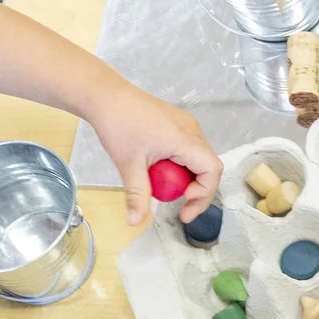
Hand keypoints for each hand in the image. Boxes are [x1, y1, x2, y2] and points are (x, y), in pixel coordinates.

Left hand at [86, 81, 223, 225]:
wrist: (105, 95)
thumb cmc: (118, 124)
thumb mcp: (128, 165)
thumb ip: (137, 196)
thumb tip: (135, 222)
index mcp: (185, 139)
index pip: (212, 170)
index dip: (204, 194)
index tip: (183, 206)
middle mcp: (192, 130)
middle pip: (209, 166)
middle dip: (197, 190)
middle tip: (179, 206)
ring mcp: (186, 124)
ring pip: (199, 158)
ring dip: (187, 177)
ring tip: (165, 185)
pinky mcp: (177, 123)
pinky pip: (188, 148)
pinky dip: (180, 164)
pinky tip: (160, 168)